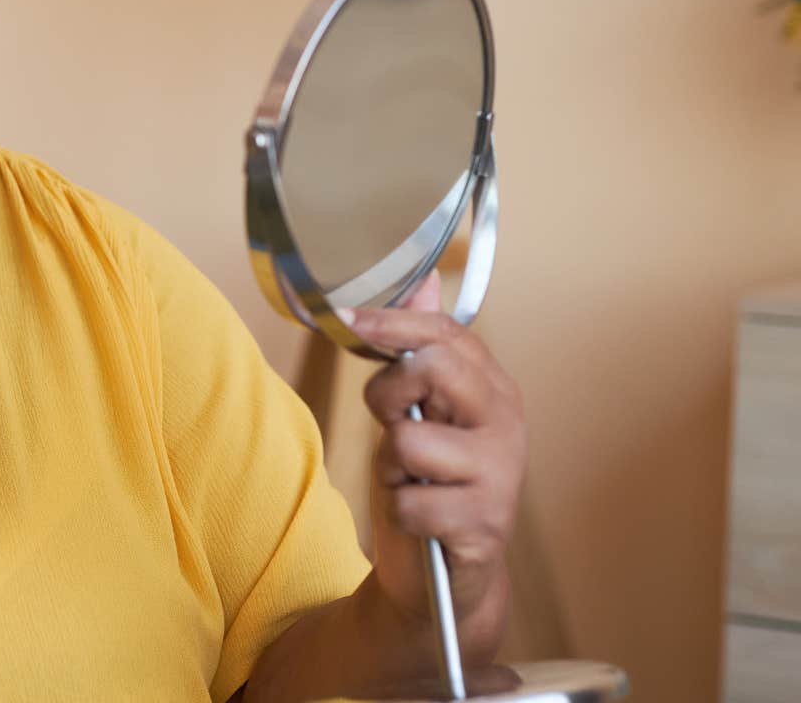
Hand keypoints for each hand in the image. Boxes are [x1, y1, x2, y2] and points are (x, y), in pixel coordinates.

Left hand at [350, 271, 525, 651]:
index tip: (350, 320)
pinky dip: (400, 512)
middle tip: (394, 421)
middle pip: (434, 367)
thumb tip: (422, 281)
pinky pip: (409, 501)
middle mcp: (505, 424)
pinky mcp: (484, 523)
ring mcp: (500, 474)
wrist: (446, 573)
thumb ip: (420, 351)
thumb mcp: (418, 410)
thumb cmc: (428, 482)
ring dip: (392, 465)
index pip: (447, 334)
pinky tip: (423, 519)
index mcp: (492, 389)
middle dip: (389, 391)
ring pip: (410, 439)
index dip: (393, 322)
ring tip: (413, 480)